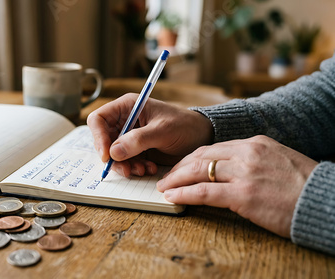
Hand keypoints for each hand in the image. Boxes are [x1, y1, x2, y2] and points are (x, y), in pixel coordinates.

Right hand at [87, 93, 213, 176]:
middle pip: (103, 140)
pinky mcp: (136, 150)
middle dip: (113, 157)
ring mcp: (130, 136)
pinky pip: (126, 162)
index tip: (107, 155)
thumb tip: (113, 152)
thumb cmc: (185, 126)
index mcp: (127, 106)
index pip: (99, 119)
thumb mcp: (162, 130)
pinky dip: (134, 168)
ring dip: (125, 165)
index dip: (99, 136)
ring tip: (143, 170)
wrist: (202, 137)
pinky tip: (149, 168)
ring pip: (113, 154)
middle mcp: (125, 120)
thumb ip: (138, 140)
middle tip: (126, 169)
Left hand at [157, 135, 317, 237]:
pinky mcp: (243, 195)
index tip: (181, 167)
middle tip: (166, 177)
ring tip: (165, 188)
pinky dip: (184, 194)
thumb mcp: (278, 160)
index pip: (212, 148)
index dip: (191, 158)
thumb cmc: (304, 185)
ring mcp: (244, 173)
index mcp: (255, 143)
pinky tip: (174, 197)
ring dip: (176, 180)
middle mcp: (247, 153)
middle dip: (178, 167)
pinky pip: (204, 192)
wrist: (325, 200)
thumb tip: (230, 168)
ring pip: (198, 171)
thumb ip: (253, 160)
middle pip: (200, 156)